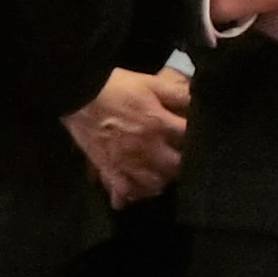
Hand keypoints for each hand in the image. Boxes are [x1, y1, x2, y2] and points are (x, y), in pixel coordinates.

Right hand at [66, 65, 188, 206]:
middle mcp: (146, 148)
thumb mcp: (151, 82)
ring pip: (153, 184)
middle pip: (174, 167)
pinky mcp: (108, 169)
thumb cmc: (116, 87)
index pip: (188, 138)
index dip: (196, 138)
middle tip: (183, 158)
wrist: (79, 94)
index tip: (198, 138)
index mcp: (159, 124)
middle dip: (182, 163)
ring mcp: (127, 162)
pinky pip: (125, 190)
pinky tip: (139, 189)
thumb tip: (196, 100)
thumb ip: (175, 93)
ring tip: (163, 174)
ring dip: (162, 180)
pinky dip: (135, 193)